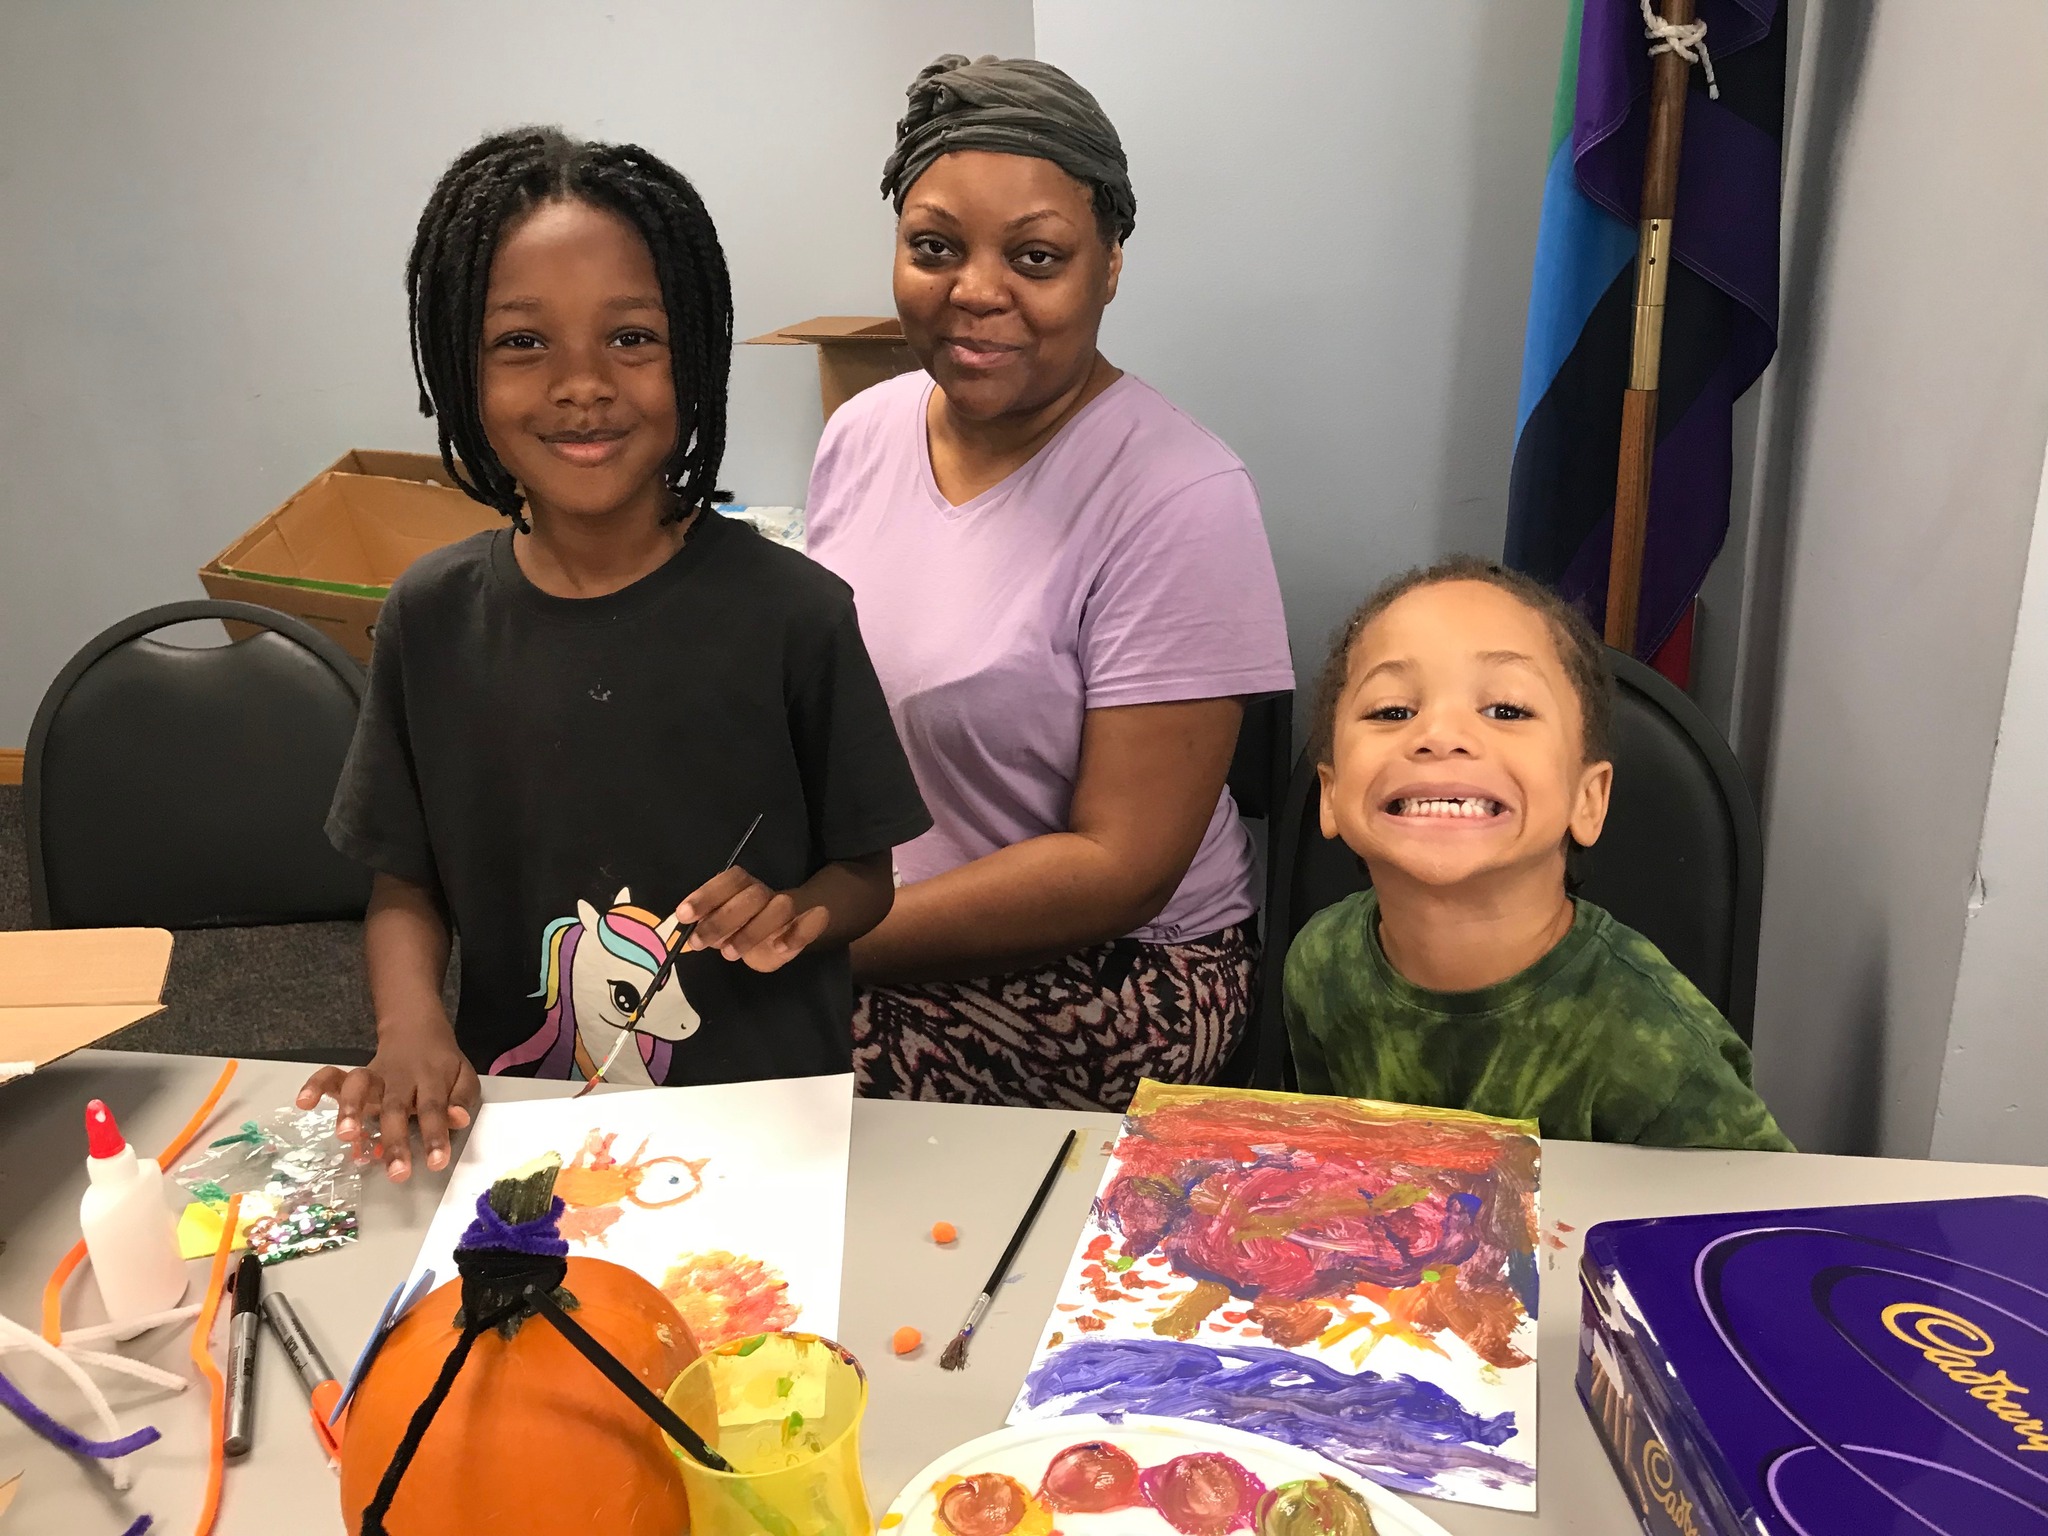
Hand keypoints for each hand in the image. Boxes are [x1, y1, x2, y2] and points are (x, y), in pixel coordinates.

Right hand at [295, 1011, 479, 1181]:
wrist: (417, 1030)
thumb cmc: (441, 1065)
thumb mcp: (464, 1077)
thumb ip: (461, 1099)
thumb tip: (458, 1120)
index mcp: (431, 1080)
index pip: (434, 1108)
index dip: (435, 1135)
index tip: (436, 1162)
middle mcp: (400, 1079)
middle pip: (395, 1107)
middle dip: (394, 1140)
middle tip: (396, 1172)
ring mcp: (374, 1076)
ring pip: (360, 1087)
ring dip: (350, 1109)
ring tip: (346, 1135)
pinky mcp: (353, 1076)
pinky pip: (331, 1076)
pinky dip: (316, 1085)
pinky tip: (303, 1102)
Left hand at [677, 865, 830, 973]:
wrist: (785, 935)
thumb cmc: (744, 930)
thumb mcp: (722, 928)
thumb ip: (705, 927)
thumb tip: (680, 933)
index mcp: (743, 887)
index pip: (729, 880)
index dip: (706, 895)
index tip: (684, 915)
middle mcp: (766, 893)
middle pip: (752, 894)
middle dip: (723, 918)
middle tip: (699, 942)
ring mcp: (790, 909)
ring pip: (780, 907)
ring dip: (753, 930)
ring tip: (729, 953)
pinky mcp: (809, 925)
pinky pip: (813, 922)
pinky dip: (797, 933)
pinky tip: (779, 948)